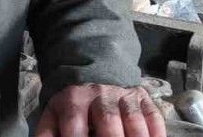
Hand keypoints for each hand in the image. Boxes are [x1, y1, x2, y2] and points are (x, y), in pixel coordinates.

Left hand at [35, 84, 165, 136]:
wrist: (95, 70)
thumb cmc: (73, 104)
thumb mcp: (53, 115)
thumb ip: (47, 134)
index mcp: (73, 99)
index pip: (74, 124)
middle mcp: (100, 95)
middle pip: (108, 123)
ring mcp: (124, 96)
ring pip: (134, 121)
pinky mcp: (143, 99)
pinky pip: (154, 118)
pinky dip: (155, 134)